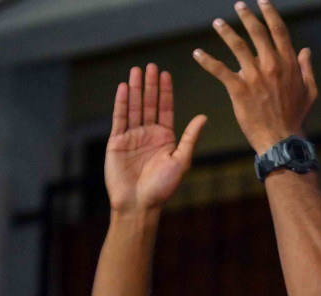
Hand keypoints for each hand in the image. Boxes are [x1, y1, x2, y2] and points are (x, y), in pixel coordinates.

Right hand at [104, 64, 206, 212]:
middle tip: (150, 66)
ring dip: (136, 89)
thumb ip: (190, 138)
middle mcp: (148, 134)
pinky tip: (125, 88)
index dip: (165, 92)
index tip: (165, 74)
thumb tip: (203, 117)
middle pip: (149, 104)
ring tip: (137, 71)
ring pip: (134, 107)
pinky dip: (122, 102)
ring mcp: (132, 136)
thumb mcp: (181, 161)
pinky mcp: (117, 141)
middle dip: (150, 85)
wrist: (138, 204)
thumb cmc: (162, 187)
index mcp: (165, 138)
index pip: (165, 109)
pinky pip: (120, 118)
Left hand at [194, 0, 316, 153]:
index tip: (263, 2)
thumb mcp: (309, 92)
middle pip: (257, 32)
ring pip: (237, 45)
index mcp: (288, 64)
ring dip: (225, 31)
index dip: (270, 13)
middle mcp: (271, 65)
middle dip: (246, 16)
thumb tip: (305, 50)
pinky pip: (219, 69)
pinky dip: (206, 60)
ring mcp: (254, 76)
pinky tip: (197, 53)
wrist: (281, 140)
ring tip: (217, 23)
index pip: (279, 31)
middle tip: (238, 6)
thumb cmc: (296, 118)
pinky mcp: (239, 89)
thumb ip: (306, 69)